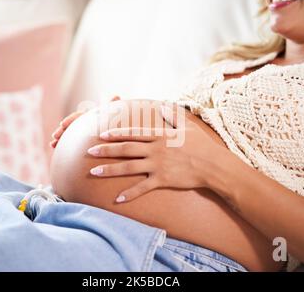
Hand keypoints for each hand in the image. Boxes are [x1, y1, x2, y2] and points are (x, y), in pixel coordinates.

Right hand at [50, 96, 120, 147]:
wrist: (123, 131)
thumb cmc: (122, 121)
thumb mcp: (117, 115)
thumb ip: (114, 108)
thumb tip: (116, 96)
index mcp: (93, 116)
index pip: (80, 117)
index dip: (71, 121)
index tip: (62, 125)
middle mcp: (87, 124)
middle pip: (72, 127)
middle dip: (62, 131)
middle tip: (55, 136)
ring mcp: (84, 134)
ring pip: (70, 136)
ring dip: (60, 139)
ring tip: (53, 145)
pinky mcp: (84, 143)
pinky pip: (73, 145)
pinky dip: (65, 147)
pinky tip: (56, 150)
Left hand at [86, 105, 220, 202]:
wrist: (213, 165)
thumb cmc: (201, 145)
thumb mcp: (186, 126)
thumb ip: (172, 115)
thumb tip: (162, 105)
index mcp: (159, 136)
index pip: (133, 133)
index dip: (116, 133)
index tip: (101, 134)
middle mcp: (155, 150)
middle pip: (125, 149)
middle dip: (106, 150)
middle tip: (90, 151)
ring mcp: (157, 166)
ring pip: (128, 168)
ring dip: (110, 170)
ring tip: (94, 172)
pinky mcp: (162, 180)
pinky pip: (142, 188)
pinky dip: (129, 194)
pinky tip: (116, 199)